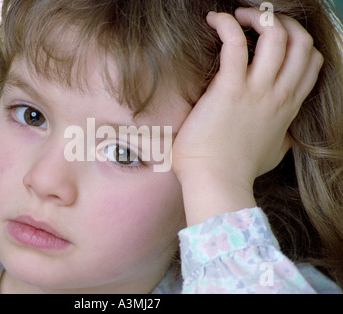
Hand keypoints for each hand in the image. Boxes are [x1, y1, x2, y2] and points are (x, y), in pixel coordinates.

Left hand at [172, 8, 323, 224]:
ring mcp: (256, 91)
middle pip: (301, 42)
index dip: (298, 43)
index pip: (311, 62)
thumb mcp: (273, 153)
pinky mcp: (229, 89)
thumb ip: (282, 139)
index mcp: (287, 107)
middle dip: (282, 22)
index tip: (274, 39)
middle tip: (255, 22)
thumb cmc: (237, 169)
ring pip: (277, 36)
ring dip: (258, 17)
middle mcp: (278, 95)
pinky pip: (235, 43)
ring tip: (236, 16)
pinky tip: (214, 21)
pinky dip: (226, 25)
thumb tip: (285, 137)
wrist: (216, 182)